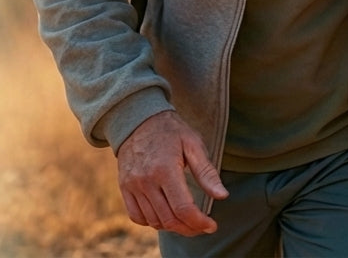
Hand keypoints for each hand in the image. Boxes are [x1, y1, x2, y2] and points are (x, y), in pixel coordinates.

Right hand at [117, 110, 227, 235]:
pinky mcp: (124, 188)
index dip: (199, 222)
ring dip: (173, 227)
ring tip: (187, 221)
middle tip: (202, 226)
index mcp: (166, 169)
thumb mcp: (193, 143)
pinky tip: (166, 215)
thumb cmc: (172, 130)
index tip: (211, 226)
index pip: (183, 208)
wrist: (139, 119)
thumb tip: (223, 196)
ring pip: (154, 221)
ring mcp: (132, 186)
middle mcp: (146, 180)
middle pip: (169, 219)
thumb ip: (207, 172)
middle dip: (189, 228)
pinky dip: (152, 222)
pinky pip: (137, 216)